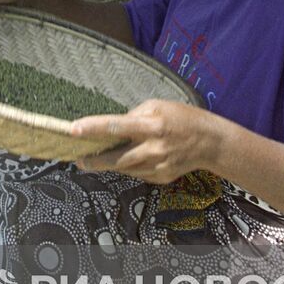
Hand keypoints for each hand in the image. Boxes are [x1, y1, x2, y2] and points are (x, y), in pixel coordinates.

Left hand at [71, 99, 228, 184]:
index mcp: (151, 125)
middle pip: (116, 158)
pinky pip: (136, 173)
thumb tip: (113, 127)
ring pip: (124, 169)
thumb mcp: (158, 106)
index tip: (73, 130)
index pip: (116, 126)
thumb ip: (134, 115)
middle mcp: (153, 148)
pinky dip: (128, 167)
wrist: (209, 143)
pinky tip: (129, 159)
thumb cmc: (181, 118)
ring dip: (108, 164)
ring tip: (94, 159)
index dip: (93, 128)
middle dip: (94, 160)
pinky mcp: (160, 177)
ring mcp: (157, 166)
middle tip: (79, 159)